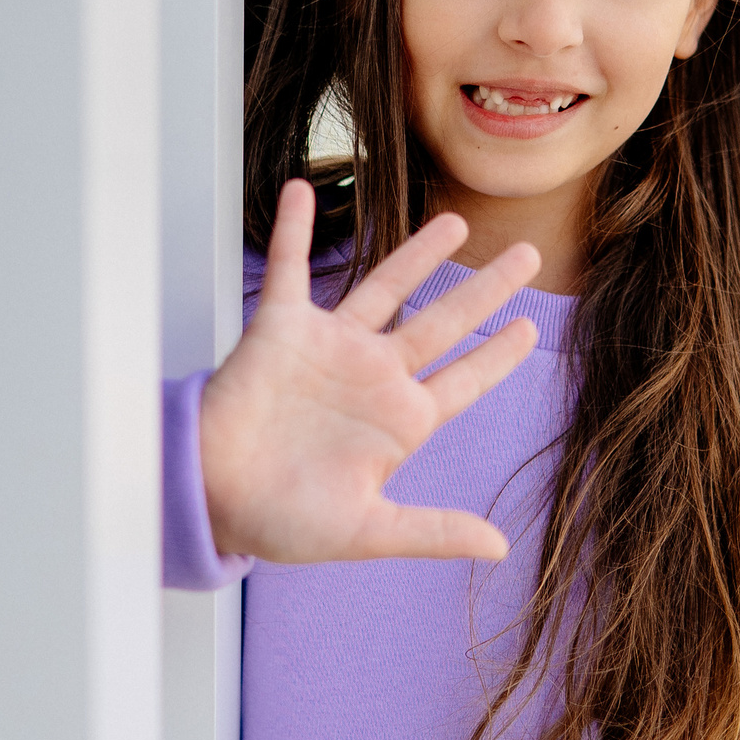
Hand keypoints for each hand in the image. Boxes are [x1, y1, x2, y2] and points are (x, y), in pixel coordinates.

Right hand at [197, 178, 542, 563]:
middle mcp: (371, 376)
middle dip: (487, 288)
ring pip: (385, 287)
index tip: (531, 330)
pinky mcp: (281, 329)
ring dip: (419, 253)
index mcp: (398, 421)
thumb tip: (499, 548)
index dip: (499, 355)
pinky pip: (288, 268)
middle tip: (527, 255)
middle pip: (443, 322)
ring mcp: (330, 349)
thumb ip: (432, 530)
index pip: (464, 380)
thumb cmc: (279, 520)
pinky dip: (292, 230)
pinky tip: (300, 191)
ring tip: (455, 223)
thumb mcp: (366, 531)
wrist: (209, 497)